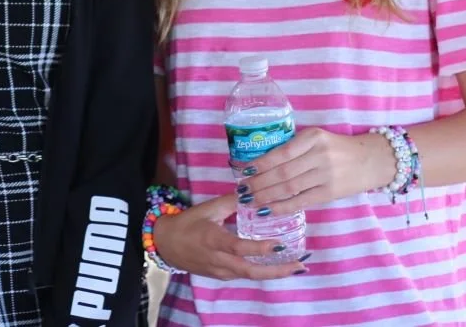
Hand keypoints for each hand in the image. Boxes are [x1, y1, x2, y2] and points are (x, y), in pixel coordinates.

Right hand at [152, 194, 307, 279]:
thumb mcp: (206, 208)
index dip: (260, 248)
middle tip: (300, 265)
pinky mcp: (221, 276)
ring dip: (274, 273)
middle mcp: (219, 260)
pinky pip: (244, 275)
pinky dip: (262, 272)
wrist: (165, 245)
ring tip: (295, 266)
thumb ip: (230, 201)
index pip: (239, 248)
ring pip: (250, 276)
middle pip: (251, 271)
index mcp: (213, 240)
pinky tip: (275, 266)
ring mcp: (220, 271)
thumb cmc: (186, 224)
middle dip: (277, 271)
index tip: (280, 244)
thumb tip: (252, 190)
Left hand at [237, 128, 394, 216]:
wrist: (372, 160)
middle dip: (258, 183)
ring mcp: (326, 175)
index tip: (242, 171)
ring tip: (251, 201)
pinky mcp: (331, 192)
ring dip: (267, 196)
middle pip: (282, 172)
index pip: (280, 153)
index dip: (259, 164)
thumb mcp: (317, 139)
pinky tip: (269, 210)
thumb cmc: (338, 149)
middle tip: (242, 190)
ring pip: (289, 188)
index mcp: (313, 137)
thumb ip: (295, 148)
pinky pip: (302, 201)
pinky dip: (283, 207)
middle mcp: (319, 155)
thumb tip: (260, 163)